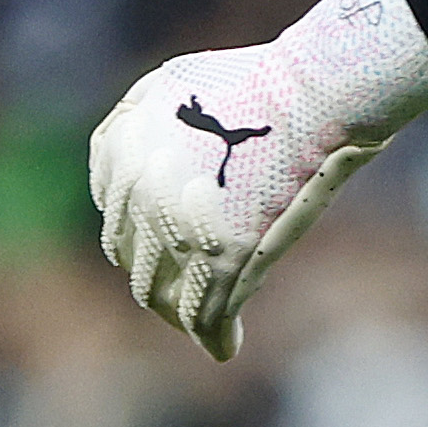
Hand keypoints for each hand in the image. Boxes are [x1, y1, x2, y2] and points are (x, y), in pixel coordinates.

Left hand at [88, 0, 427, 359]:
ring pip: (160, 294)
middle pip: (134, 259)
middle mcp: (137, 191)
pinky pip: (205, 315)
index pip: (117, 217)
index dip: (140, 239)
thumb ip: (137, 126)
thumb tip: (125, 174)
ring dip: (177, 314)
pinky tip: (225, 345)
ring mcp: (176, 227)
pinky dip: (214, 336)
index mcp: (120, 149)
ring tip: (201, 324)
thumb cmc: (259, 81)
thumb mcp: (175, 84)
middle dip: (157, 278)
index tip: (164, 250)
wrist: (310, 89)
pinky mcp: (221, 257)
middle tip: (182, 293)